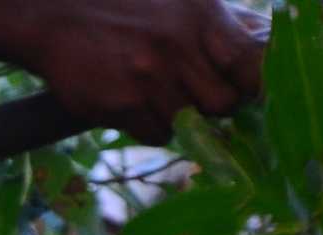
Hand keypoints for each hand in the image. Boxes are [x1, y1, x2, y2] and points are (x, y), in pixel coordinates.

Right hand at [13, 0, 267, 141]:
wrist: (57, 14)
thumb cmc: (127, 5)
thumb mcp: (182, 0)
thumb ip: (222, 26)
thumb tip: (266, 52)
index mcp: (201, 17)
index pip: (251, 64)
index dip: (260, 85)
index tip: (255, 92)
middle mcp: (178, 48)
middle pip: (223, 104)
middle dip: (214, 105)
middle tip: (197, 94)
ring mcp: (147, 79)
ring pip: (187, 123)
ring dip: (178, 116)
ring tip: (156, 92)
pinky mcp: (119, 104)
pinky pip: (154, 134)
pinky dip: (149, 125)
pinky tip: (133, 101)